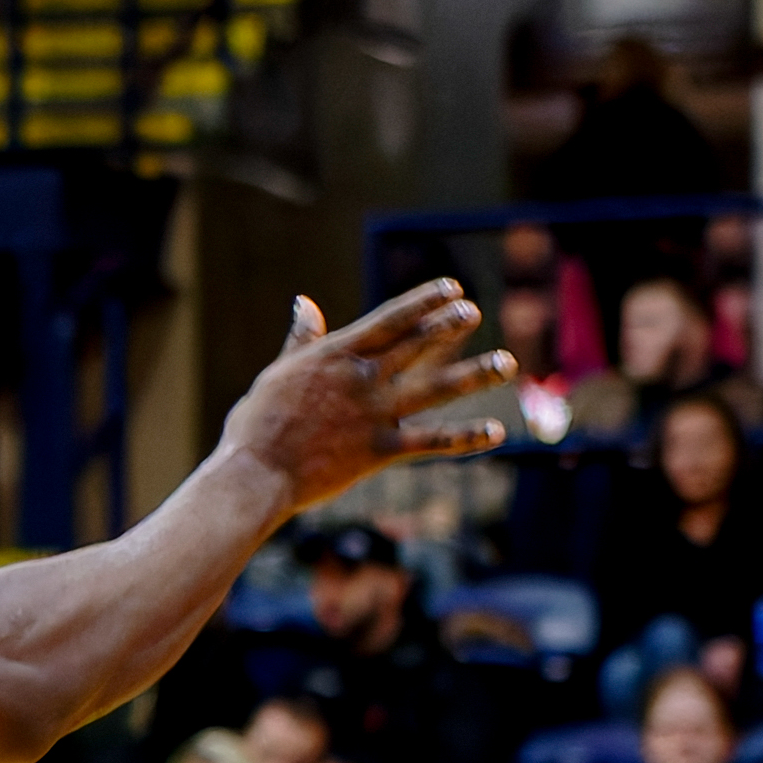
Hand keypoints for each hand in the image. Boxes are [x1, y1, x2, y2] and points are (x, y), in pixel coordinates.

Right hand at [225, 286, 508, 522]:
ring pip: (434, 388)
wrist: (255, 473)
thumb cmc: (257, 424)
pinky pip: (431, 442)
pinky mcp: (380, 451)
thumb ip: (302, 339)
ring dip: (474, 375)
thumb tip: (304, 303)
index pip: (390, 319)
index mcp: (336, 355)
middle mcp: (362, 378)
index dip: (424, 302)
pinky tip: (495, 432)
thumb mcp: (280, 372)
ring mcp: (374, 413)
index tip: (451, 288)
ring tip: (507, 363)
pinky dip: (465, 438)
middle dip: (449, 327)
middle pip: (416, 346)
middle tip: (475, 312)